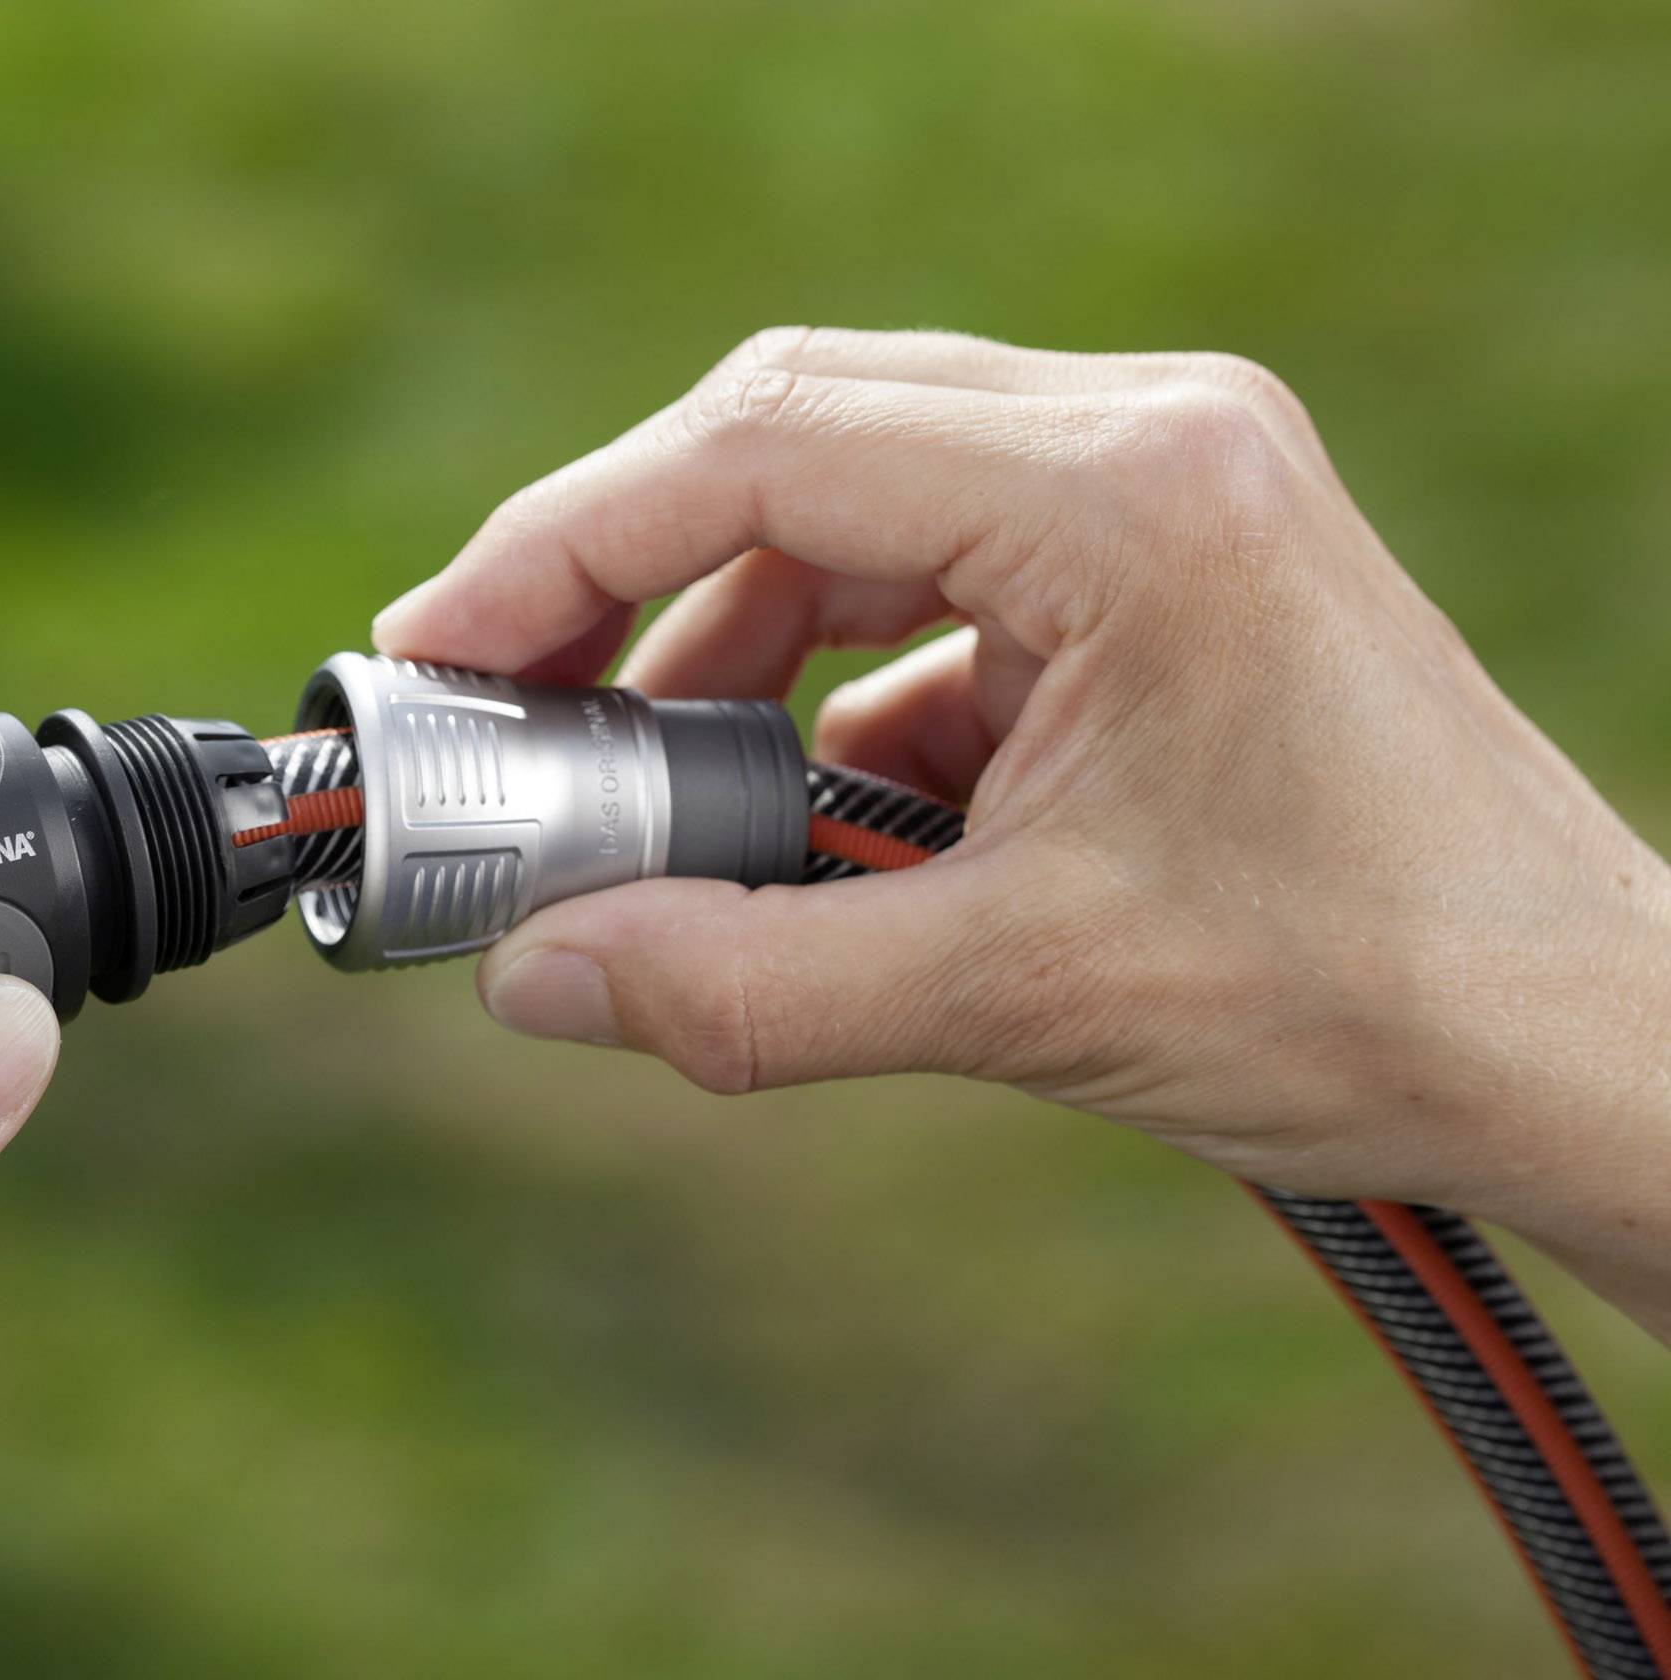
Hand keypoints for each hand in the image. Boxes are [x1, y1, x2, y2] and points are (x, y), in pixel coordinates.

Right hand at [374, 328, 1670, 1335]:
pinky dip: (833, 681)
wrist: (1579, 1039)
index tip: (437, 646)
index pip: (762, 449)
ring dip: (724, 637)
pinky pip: (934, 579)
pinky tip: (798, 810)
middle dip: (620, 569)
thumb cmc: (1364, 999)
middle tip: (497, 697)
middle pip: (791, 433)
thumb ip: (750, 987)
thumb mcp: (1024, 998)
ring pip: (853, 503)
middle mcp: (1145, 439)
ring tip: (634, 786)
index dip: (562, 545)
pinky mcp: (1159, 561)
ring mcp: (1160, 487)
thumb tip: (532, 981)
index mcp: (1127, 494)